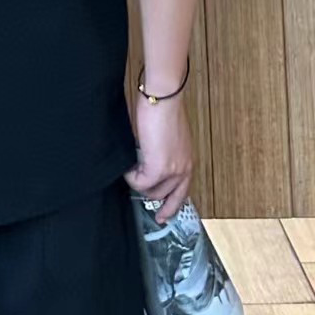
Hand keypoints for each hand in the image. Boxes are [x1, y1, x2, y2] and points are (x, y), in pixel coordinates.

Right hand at [123, 97, 193, 223]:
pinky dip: (130, 176)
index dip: (171, 206)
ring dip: (138, 182)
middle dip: (148, 194)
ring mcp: (173, 170)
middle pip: (165, 197)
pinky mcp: (158, 168)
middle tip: (135, 185)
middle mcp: (184, 168)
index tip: (162, 215)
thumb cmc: (163, 109)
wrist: (163, 98)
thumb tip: (146, 163)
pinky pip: (139, 183)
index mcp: (187, 161)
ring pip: (151, 192)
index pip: (182, 192)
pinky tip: (128, 164)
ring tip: (130, 166)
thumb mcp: (166, 138)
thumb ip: (161, 154)